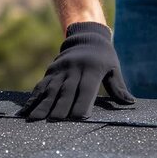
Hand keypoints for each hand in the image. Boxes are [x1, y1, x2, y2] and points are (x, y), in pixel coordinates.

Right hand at [17, 22, 134, 120]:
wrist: (86, 36)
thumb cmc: (104, 57)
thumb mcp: (114, 69)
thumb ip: (119, 87)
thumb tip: (130, 103)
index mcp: (92, 69)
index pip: (87, 88)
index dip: (82, 102)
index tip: (78, 118)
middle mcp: (74, 69)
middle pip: (67, 90)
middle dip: (60, 106)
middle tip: (55, 121)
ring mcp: (60, 70)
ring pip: (51, 89)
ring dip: (43, 104)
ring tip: (35, 119)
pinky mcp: (51, 72)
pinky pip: (41, 86)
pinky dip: (33, 98)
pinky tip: (26, 110)